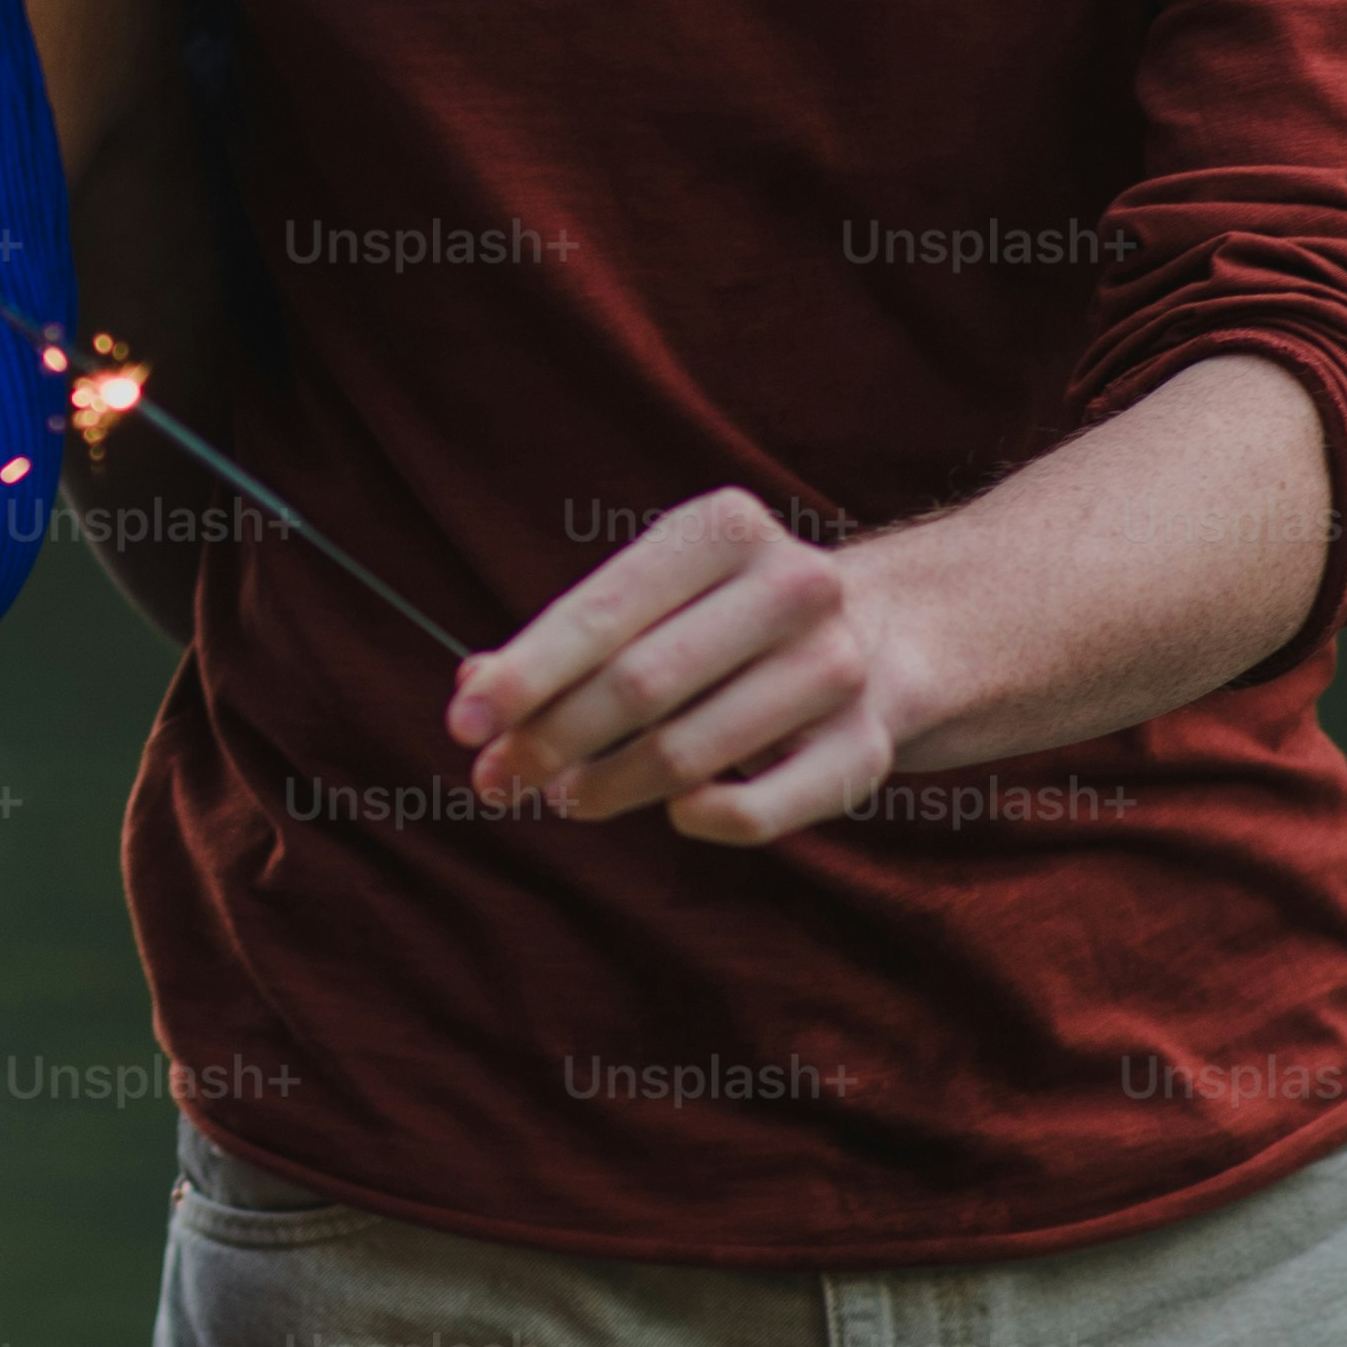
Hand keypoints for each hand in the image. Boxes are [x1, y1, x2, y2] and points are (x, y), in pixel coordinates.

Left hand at [448, 490, 926, 844]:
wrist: (883, 638)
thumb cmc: (720, 621)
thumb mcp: (648, 601)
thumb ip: (557, 645)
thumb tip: (471, 694)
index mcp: (726, 529)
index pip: (602, 610)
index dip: (525, 674)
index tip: (463, 725)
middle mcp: (795, 586)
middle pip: (640, 685)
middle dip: (551, 741)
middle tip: (496, 782)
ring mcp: (838, 668)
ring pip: (688, 753)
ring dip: (606, 787)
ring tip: (565, 797)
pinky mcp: (867, 749)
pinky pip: (759, 810)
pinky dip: (701, 818)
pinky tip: (674, 811)